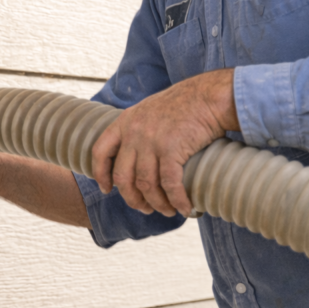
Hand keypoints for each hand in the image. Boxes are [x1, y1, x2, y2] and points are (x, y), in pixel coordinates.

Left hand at [91, 69, 238, 216]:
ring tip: (168, 211)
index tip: (106, 189)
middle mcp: (134, 132)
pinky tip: (185, 208)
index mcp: (125, 122)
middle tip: (144, 208)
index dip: (100, 174)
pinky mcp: (172, 149)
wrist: (208, 96)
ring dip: (158, 204)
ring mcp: (151, 141)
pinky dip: (177, 200)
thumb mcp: (149, 111)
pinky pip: (169, 185)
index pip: (100, 151)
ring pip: (146, 185)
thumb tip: (136, 157)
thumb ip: (138, 129)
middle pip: (122, 177)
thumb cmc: (184, 104)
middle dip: (132, 199)